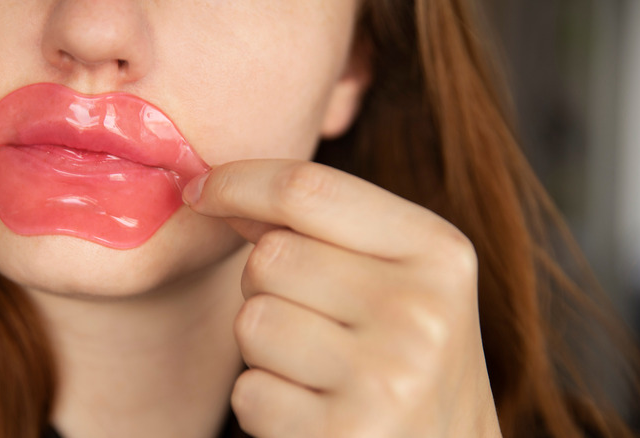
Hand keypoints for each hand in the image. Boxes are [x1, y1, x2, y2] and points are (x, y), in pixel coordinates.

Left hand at [183, 159, 501, 437]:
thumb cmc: (408, 353)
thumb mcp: (395, 274)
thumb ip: (320, 228)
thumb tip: (217, 189)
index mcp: (438, 253)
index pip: (308, 190)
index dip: (239, 181)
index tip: (201, 190)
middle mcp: (420, 311)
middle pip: (271, 256)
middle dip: (264, 283)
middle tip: (308, 316)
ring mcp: (387, 379)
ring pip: (253, 322)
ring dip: (264, 347)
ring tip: (318, 367)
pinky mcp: (345, 436)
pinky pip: (250, 392)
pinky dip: (265, 401)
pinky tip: (314, 410)